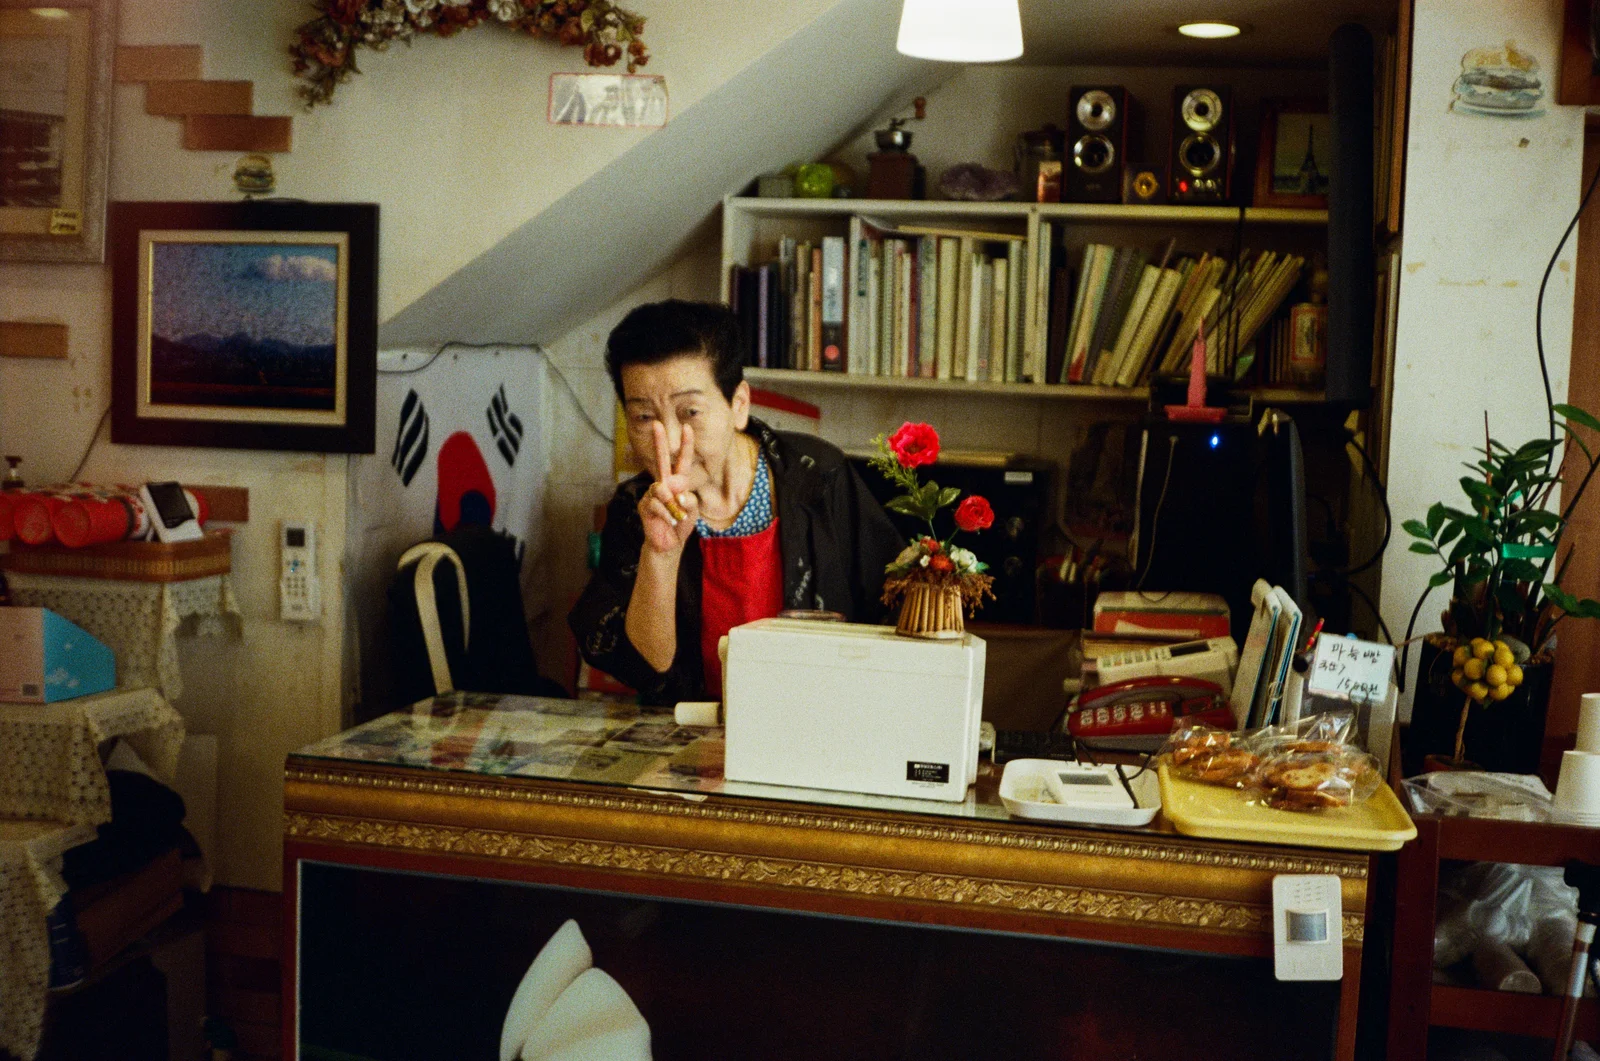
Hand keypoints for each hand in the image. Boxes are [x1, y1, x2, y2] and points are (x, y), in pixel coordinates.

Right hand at [637, 421, 696, 554]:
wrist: (669, 544)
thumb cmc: (682, 524)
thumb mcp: (692, 510)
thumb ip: (688, 498)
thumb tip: (673, 489)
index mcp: (678, 483)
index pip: (682, 461)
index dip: (685, 445)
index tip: (687, 427)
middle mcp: (664, 484)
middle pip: (661, 460)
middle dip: (659, 442)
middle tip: (657, 423)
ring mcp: (652, 494)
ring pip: (662, 489)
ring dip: (673, 505)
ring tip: (677, 517)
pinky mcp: (645, 505)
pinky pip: (657, 504)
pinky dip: (667, 515)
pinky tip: (670, 522)